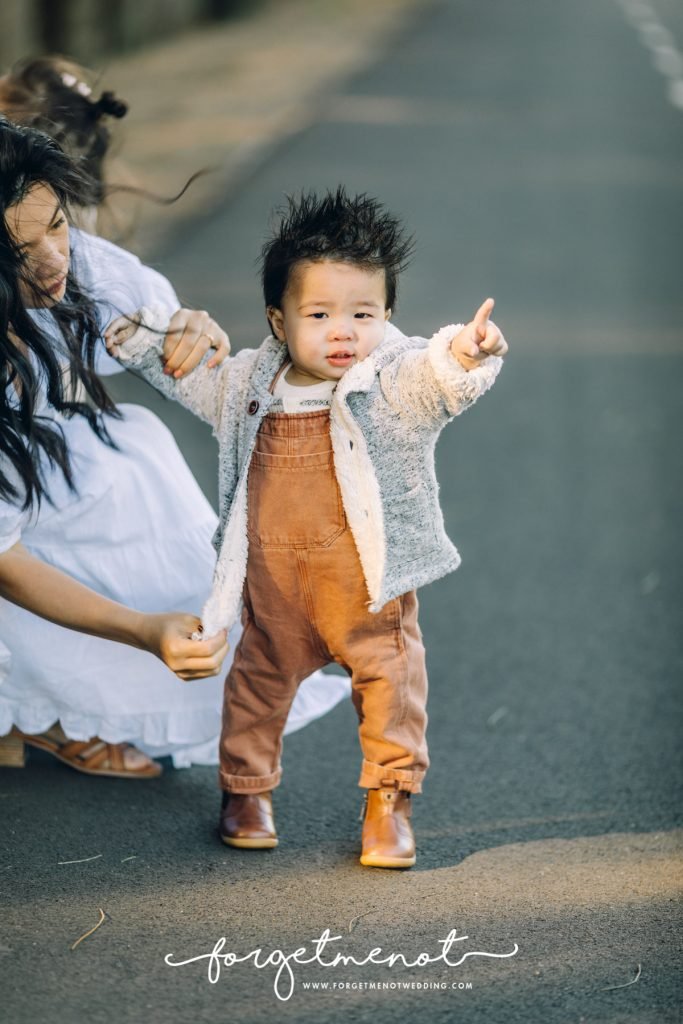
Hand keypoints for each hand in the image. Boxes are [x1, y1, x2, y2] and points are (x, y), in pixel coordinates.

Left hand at [105, 307, 229, 376]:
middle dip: (178, 358)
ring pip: (204, 344)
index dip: (168, 348)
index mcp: (182, 314)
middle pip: (189, 339)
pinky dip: (217, 358)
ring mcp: (213, 326)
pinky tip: (208, 368)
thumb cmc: (176, 342)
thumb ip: (147, 336)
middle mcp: (199, 317)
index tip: (162, 362)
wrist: (199, 339)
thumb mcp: (163, 335)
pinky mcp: (223, 337)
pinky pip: (223, 348)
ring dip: (191, 362)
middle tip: (169, 372)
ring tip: (179, 374)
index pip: (175, 330)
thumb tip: (112, 343)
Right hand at [137, 612, 228, 680]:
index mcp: (176, 649)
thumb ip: (206, 628)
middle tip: (223, 636)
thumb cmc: (167, 623)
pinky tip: (208, 650)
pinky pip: (207, 672)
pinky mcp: (183, 676)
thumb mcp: (186, 619)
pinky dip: (213, 662)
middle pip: (213, 663)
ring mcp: (180, 673)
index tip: (223, 629)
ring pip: (213, 670)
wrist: (148, 635)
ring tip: (216, 642)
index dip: (220, 639)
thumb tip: (223, 636)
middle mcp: (178, 665)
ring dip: (220, 656)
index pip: (207, 649)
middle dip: (223, 649)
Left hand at [450, 298, 507, 370]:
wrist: (471, 350)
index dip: (486, 309)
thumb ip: (468, 347)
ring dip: (489, 351)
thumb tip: (475, 351)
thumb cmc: (465, 344)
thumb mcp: (461, 346)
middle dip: (487, 346)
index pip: (482, 315)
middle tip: (479, 346)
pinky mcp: (502, 343)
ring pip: (499, 346)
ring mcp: (497, 334)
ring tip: (482, 348)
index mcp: (479, 324)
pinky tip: (489, 350)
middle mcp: (490, 326)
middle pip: (495, 337)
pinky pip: (502, 350)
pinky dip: (495, 353)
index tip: (490, 301)